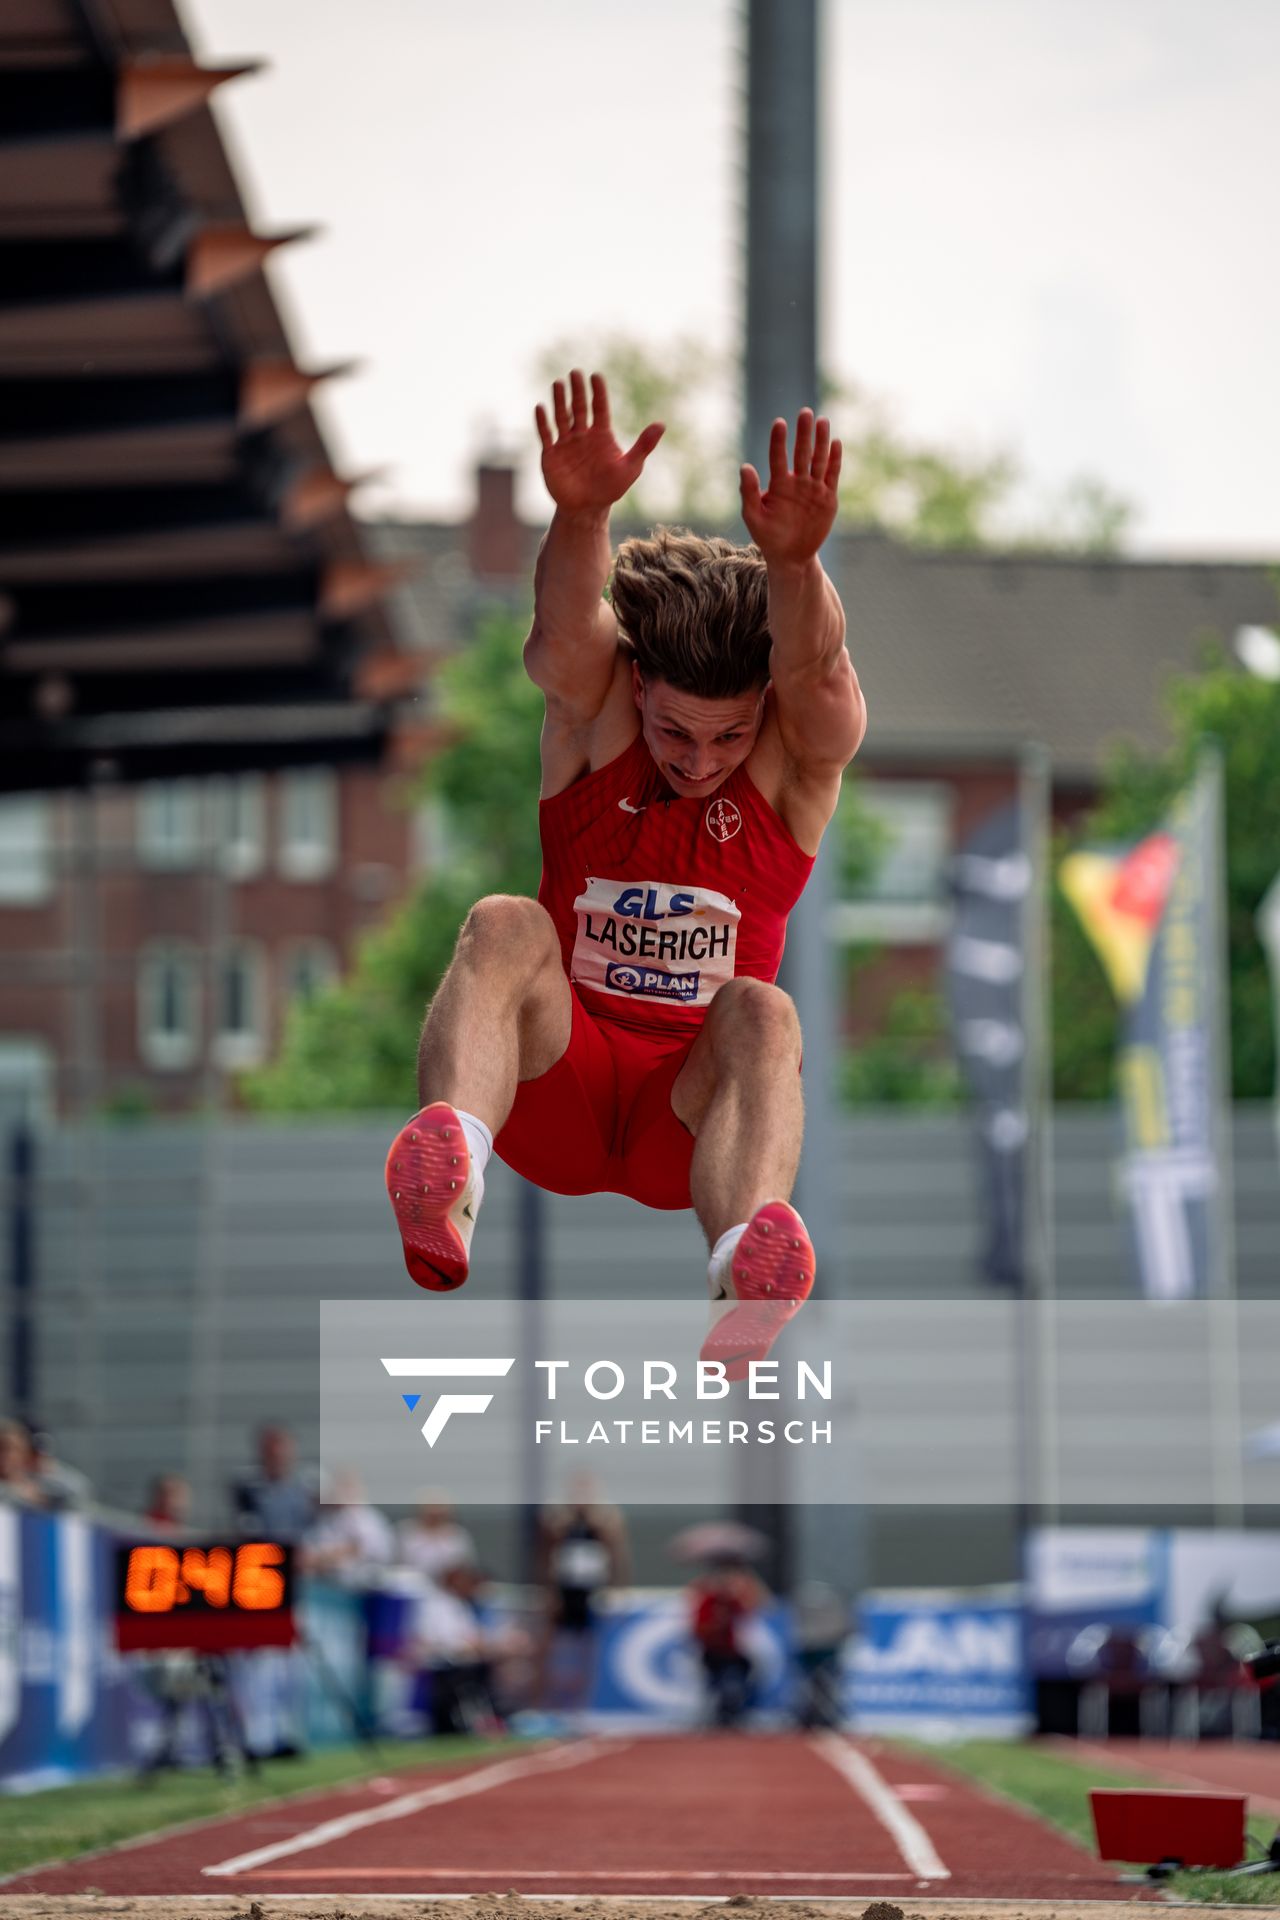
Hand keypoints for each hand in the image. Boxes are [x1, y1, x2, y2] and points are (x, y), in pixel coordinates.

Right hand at [535, 369, 663, 514]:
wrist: (587, 509)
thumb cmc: (611, 488)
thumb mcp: (631, 467)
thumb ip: (644, 445)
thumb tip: (661, 425)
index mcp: (601, 434)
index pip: (599, 407)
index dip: (598, 392)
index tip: (596, 376)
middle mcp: (582, 434)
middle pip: (579, 407)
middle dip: (577, 391)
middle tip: (575, 373)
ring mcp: (566, 443)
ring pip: (562, 417)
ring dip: (560, 401)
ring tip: (558, 383)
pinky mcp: (551, 454)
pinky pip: (546, 435)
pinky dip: (543, 422)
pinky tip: (541, 407)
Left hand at [739, 409, 841, 565]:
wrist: (790, 556)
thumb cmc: (768, 536)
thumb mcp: (754, 517)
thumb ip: (748, 492)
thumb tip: (744, 466)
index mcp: (778, 484)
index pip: (778, 457)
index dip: (778, 441)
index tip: (779, 423)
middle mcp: (797, 482)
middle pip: (801, 453)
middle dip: (804, 433)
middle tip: (805, 413)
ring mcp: (814, 488)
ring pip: (818, 460)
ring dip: (821, 441)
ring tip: (822, 421)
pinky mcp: (828, 498)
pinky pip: (832, 475)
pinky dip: (835, 460)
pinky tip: (836, 443)